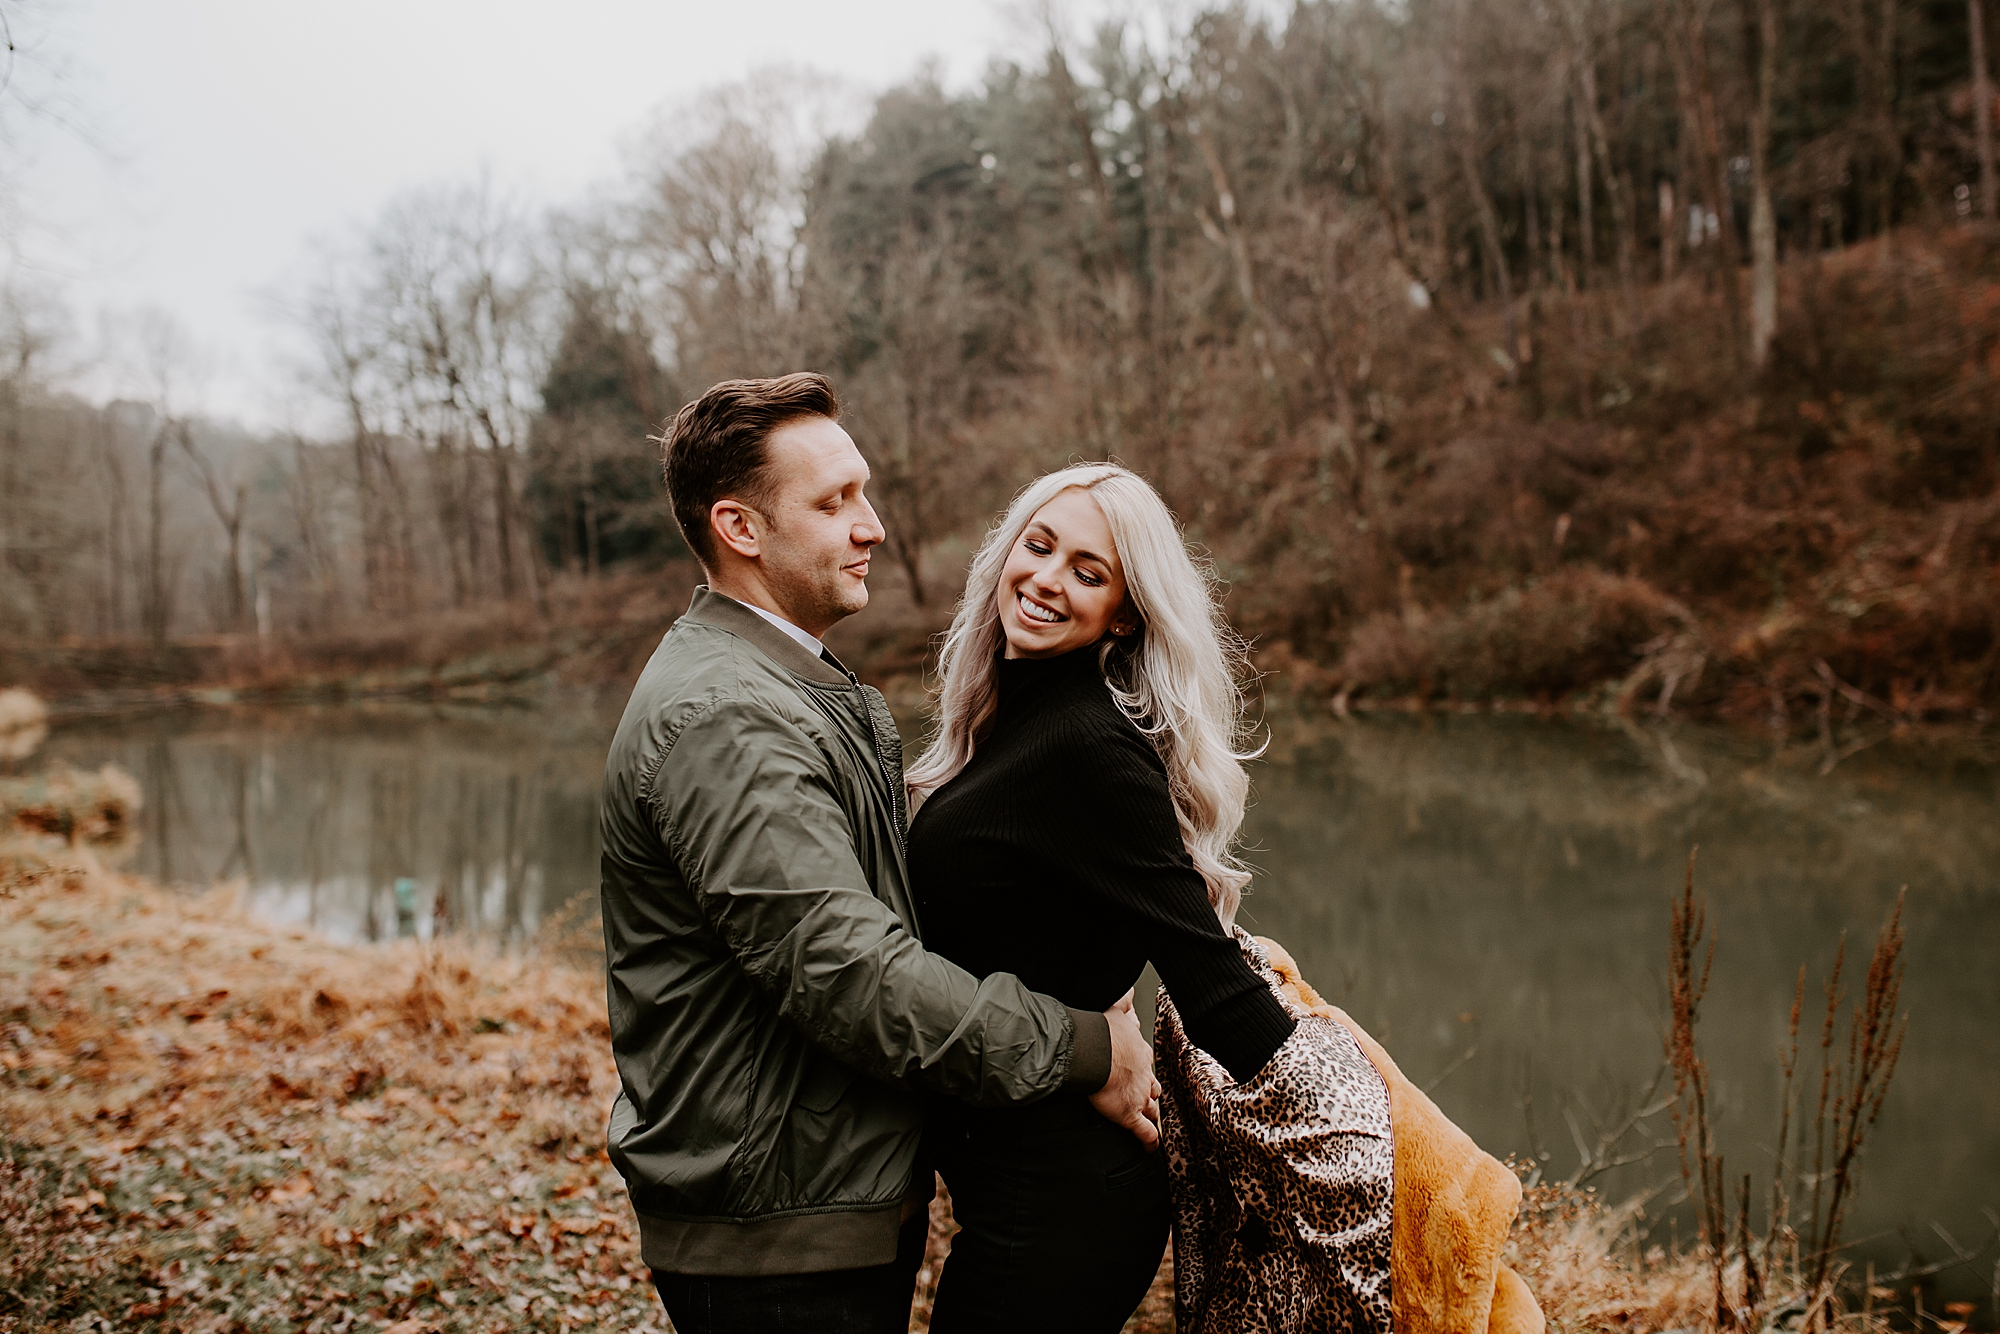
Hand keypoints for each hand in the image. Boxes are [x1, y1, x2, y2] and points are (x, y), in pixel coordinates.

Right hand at [1089, 990, 1161, 1151]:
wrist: (1096, 1052)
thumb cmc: (1102, 1032)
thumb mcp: (1116, 1010)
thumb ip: (1122, 998)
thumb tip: (1127, 986)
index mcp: (1139, 1053)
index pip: (1145, 1061)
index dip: (1143, 1067)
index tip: (1140, 1069)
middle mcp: (1144, 1076)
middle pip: (1153, 1086)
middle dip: (1151, 1091)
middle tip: (1148, 1095)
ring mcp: (1139, 1097)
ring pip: (1151, 1108)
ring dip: (1152, 1113)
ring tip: (1151, 1119)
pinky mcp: (1130, 1115)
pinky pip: (1145, 1132)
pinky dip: (1150, 1142)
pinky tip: (1151, 1149)